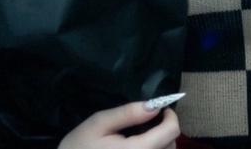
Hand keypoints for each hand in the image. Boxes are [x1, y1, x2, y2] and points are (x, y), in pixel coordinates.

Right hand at [57, 100, 180, 148]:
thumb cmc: (79, 147)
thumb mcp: (99, 124)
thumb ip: (127, 113)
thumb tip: (155, 104)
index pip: (171, 132)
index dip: (170, 116)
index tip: (160, 108)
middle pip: (171, 145)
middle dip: (165, 129)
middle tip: (150, 120)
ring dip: (162, 143)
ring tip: (144, 135)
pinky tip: (140, 148)